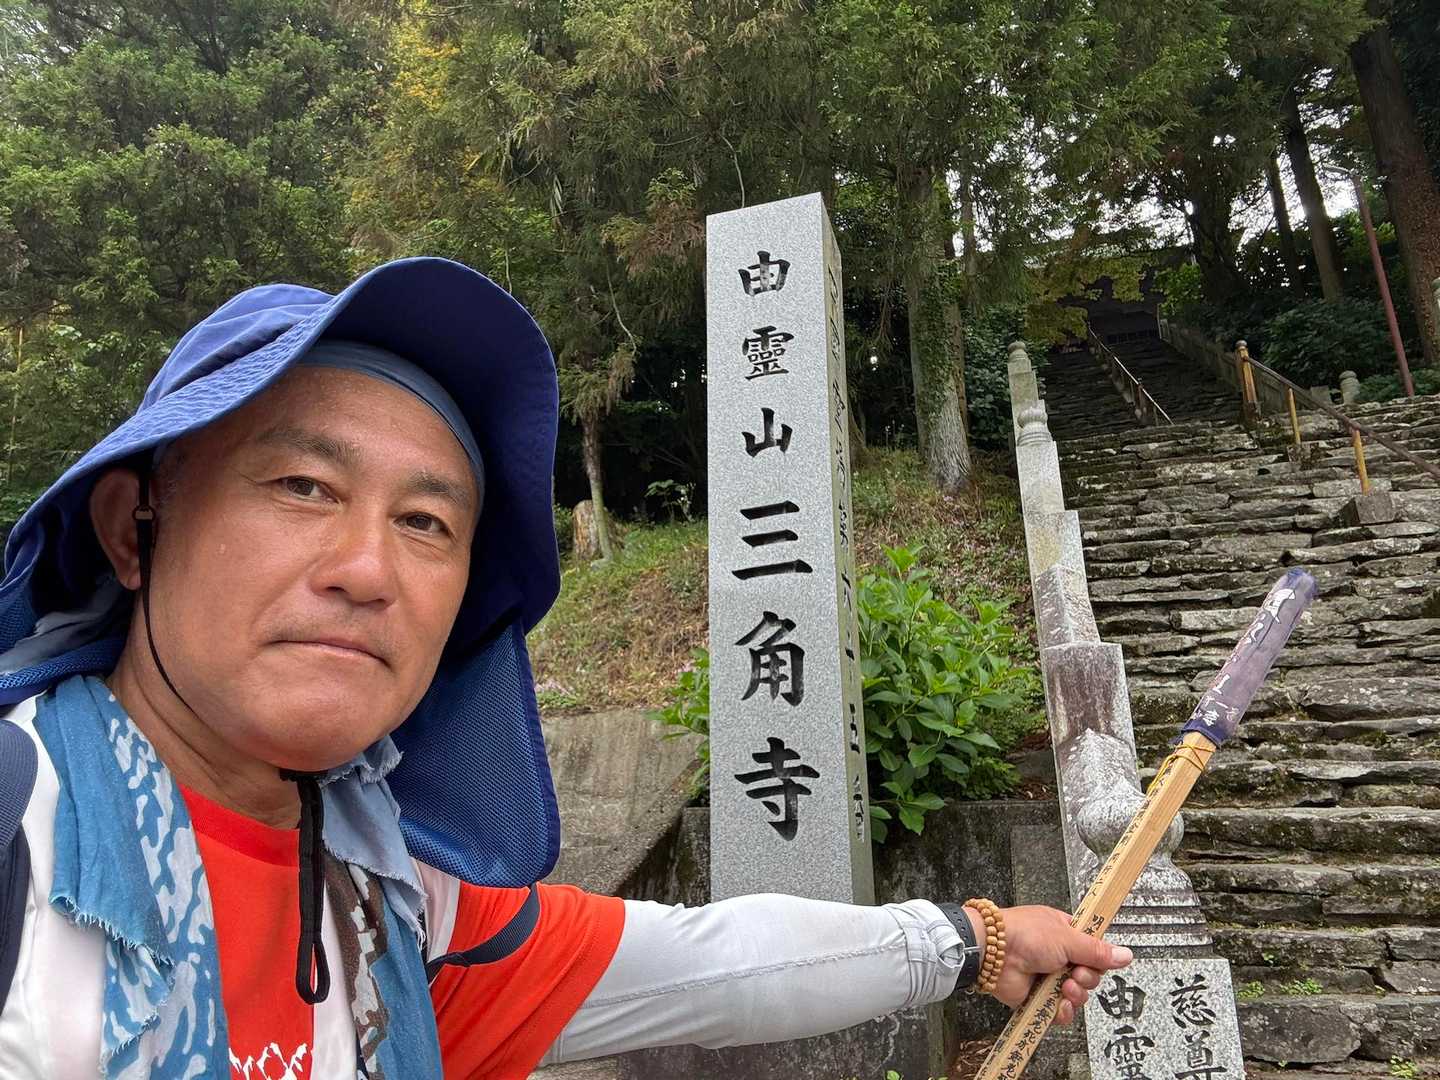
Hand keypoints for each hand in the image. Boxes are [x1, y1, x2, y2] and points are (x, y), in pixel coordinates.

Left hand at [967, 905, 1132, 1025]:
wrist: (994, 952)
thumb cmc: (1024, 933)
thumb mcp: (1067, 937)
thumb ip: (1097, 950)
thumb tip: (1126, 954)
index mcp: (1065, 934)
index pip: (1093, 951)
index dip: (1098, 959)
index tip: (1096, 960)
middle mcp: (1058, 956)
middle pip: (1089, 975)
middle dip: (1086, 978)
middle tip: (1075, 973)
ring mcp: (1048, 977)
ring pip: (1077, 995)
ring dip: (1075, 995)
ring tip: (1064, 987)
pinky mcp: (1038, 997)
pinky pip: (1060, 1011)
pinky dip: (1062, 1011)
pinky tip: (1058, 1004)